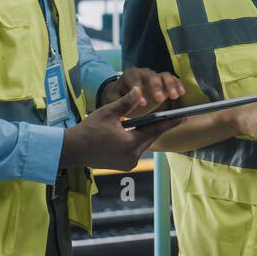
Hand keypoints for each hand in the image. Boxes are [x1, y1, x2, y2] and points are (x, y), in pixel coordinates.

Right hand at [60, 89, 180, 170]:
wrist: (72, 150)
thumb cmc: (88, 130)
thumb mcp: (108, 113)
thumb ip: (126, 103)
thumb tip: (139, 90)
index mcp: (131, 144)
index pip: (156, 130)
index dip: (171, 122)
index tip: (185, 116)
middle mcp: (133, 157)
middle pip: (150, 137)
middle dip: (158, 126)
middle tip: (171, 115)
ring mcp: (128, 164)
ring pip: (143, 144)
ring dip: (146, 133)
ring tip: (153, 121)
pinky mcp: (124, 166)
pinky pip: (136, 150)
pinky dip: (138, 140)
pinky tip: (138, 131)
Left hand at [99, 67, 183, 113]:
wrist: (123, 92)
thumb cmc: (118, 96)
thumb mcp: (113, 99)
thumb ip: (120, 101)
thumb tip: (131, 102)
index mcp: (130, 74)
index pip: (134, 79)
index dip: (139, 90)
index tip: (143, 104)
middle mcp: (143, 72)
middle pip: (151, 76)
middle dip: (156, 87)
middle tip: (160, 99)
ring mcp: (155, 75)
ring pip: (164, 75)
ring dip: (170, 85)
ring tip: (175, 96)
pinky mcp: (164, 80)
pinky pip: (173, 79)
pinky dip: (178, 85)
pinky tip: (182, 93)